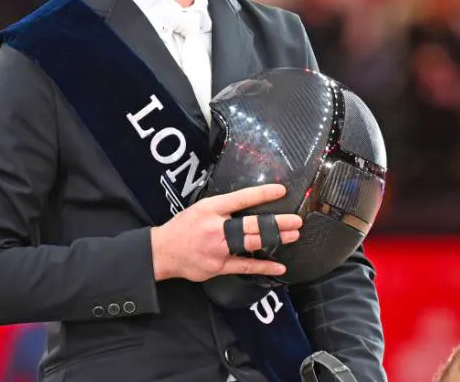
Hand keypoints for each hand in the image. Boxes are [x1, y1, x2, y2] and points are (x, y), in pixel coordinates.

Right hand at [150, 183, 302, 282]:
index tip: (281, 191)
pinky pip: (245, 267)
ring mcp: (218, 248)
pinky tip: (280, 267)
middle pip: (251, 224)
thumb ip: (223, 207)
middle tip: (296, 220)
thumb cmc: (184, 227)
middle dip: (276, 223)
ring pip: (251, 243)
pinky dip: (264, 266)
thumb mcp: (201, 208)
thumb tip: (249, 203)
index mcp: (211, 208)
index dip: (262, 194)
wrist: (163, 252)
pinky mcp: (219, 266)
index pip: (240, 199)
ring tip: (293, 235)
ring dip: (274, 239)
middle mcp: (216, 228)